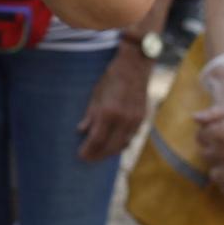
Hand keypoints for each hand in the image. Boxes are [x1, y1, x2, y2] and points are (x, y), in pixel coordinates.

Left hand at [77, 45, 149, 160]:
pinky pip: (131, 137)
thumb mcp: (96, 93)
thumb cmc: (111, 77)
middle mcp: (123, 119)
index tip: (81, 155)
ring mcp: (135, 120)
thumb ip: (90, 114)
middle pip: (110, 147)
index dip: (88, 150)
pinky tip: (113, 144)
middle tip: (88, 159)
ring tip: (99, 154)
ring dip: (110, 152)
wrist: (135, 65)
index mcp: (108, 112)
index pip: (96, 139)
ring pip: (122, 145)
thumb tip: (81, 131)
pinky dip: (121, 143)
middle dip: (98, 155)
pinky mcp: (142, 118)